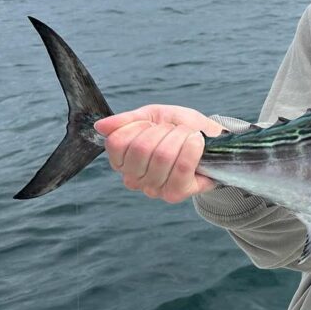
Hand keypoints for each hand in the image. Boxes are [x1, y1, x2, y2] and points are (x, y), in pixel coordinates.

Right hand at [93, 104, 224, 202]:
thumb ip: (128, 120)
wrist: (210, 141)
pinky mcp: (175, 194)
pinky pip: (181, 168)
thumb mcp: (154, 116)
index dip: (140, 126)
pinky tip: (197, 142)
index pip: (117, 142)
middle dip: (164, 130)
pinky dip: (192, 149)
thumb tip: (100, 126)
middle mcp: (133, 179)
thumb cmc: (180, 128)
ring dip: (181, 137)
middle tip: (176, 130)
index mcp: (123, 159)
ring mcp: (153, 189)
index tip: (155, 124)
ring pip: (162, 156)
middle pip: (140, 148)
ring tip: (190, 136)